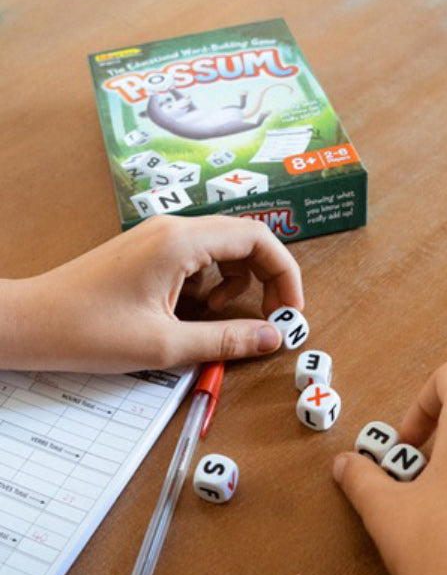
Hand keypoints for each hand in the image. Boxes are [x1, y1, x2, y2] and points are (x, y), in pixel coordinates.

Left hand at [0, 215, 302, 372]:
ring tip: (215, 317)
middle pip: (245, 240)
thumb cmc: (86, 330)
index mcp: (182, 242)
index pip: (257, 239)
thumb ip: (227, 340)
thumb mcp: (165, 344)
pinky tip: (191, 311)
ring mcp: (160, 237)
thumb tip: (273, 338)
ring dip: (235, 284)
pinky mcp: (150, 250)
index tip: (291, 309)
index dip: (284, 273)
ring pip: (223, 250)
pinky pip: (199, 259)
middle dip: (266, 279)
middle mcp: (174, 229)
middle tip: (270, 317)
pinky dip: (209, 285)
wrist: (28, 322)